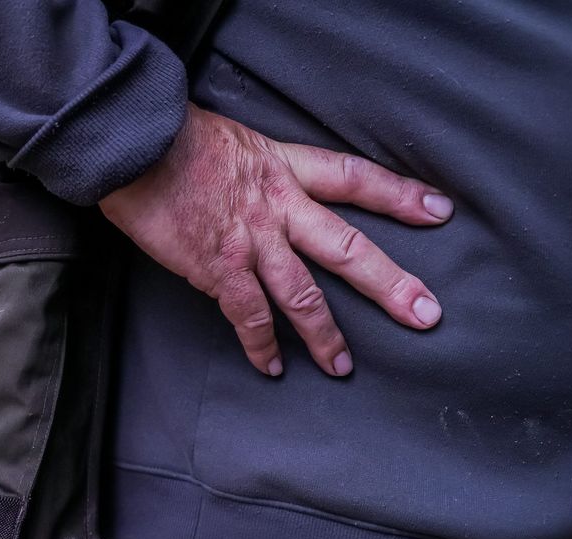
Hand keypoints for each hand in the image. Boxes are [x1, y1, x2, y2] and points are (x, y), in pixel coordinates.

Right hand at [99, 104, 450, 376]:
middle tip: (426, 314)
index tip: (439, 211)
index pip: (354, 179)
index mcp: (283, 167)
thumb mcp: (231, 139)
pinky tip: (272, 367)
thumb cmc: (171, 137)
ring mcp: (250, 240)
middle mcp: (277, 206)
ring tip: (343, 366)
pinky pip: (249, 316)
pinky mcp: (218, 268)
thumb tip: (255, 186)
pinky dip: (261, 345)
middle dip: (390, 284)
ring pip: (303, 294)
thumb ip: (254, 168)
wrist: (133, 144)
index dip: (398, 196)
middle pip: (347, 248)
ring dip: (326, 335)